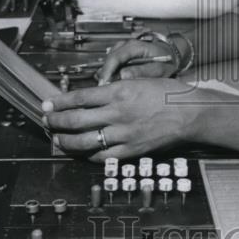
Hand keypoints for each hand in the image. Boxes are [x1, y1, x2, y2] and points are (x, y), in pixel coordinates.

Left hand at [42, 79, 198, 159]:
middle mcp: (117, 113)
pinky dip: (89, 155)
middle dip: (56, 121)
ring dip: (66, 141)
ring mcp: (123, 134)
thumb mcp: (140, 81)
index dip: (59, 102)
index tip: (48, 103)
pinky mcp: (131, 151)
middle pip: (76, 119)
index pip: (80, 97)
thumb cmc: (170, 94)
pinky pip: (103, 156)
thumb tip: (95, 96)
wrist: (191, 114)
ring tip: (57, 139)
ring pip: (84, 141)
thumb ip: (117, 89)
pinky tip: (83, 153)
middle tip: (47, 120)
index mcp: (119, 91)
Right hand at [98, 38, 177, 83]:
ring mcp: (125, 47)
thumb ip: (142, 72)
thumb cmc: (168, 61)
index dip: (107, 71)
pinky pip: (113, 61)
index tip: (104, 83)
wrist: (173, 54)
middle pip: (109, 59)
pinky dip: (111, 70)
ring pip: (109, 60)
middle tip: (105, 89)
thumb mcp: (159, 69)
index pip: (115, 57)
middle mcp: (128, 44)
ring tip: (109, 86)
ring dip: (108, 72)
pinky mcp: (124, 52)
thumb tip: (124, 75)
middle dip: (105, 74)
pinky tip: (113, 80)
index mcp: (136, 46)